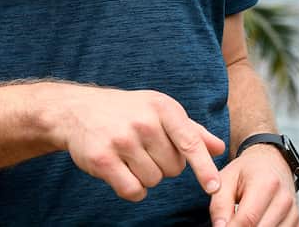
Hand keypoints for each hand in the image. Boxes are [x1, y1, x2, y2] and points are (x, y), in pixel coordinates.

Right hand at [44, 85, 225, 202]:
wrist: (78, 110)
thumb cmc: (128, 111)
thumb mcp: (160, 110)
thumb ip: (192, 131)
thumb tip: (220, 148)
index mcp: (163, 107)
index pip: (190, 141)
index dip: (204, 167)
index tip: (214, 188)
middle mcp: (144, 122)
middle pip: (173, 169)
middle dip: (164, 166)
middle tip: (147, 150)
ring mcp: (122, 140)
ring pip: (153, 181)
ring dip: (146, 177)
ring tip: (132, 157)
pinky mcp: (102, 159)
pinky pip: (132, 191)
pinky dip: (132, 190)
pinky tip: (123, 172)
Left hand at [209, 142, 298, 226]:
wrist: (272, 163)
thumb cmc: (246, 172)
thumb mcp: (226, 180)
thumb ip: (219, 205)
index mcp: (267, 184)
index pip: (247, 220)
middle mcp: (285, 199)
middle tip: (231, 222)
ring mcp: (293, 213)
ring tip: (244, 220)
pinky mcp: (298, 223)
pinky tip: (258, 222)